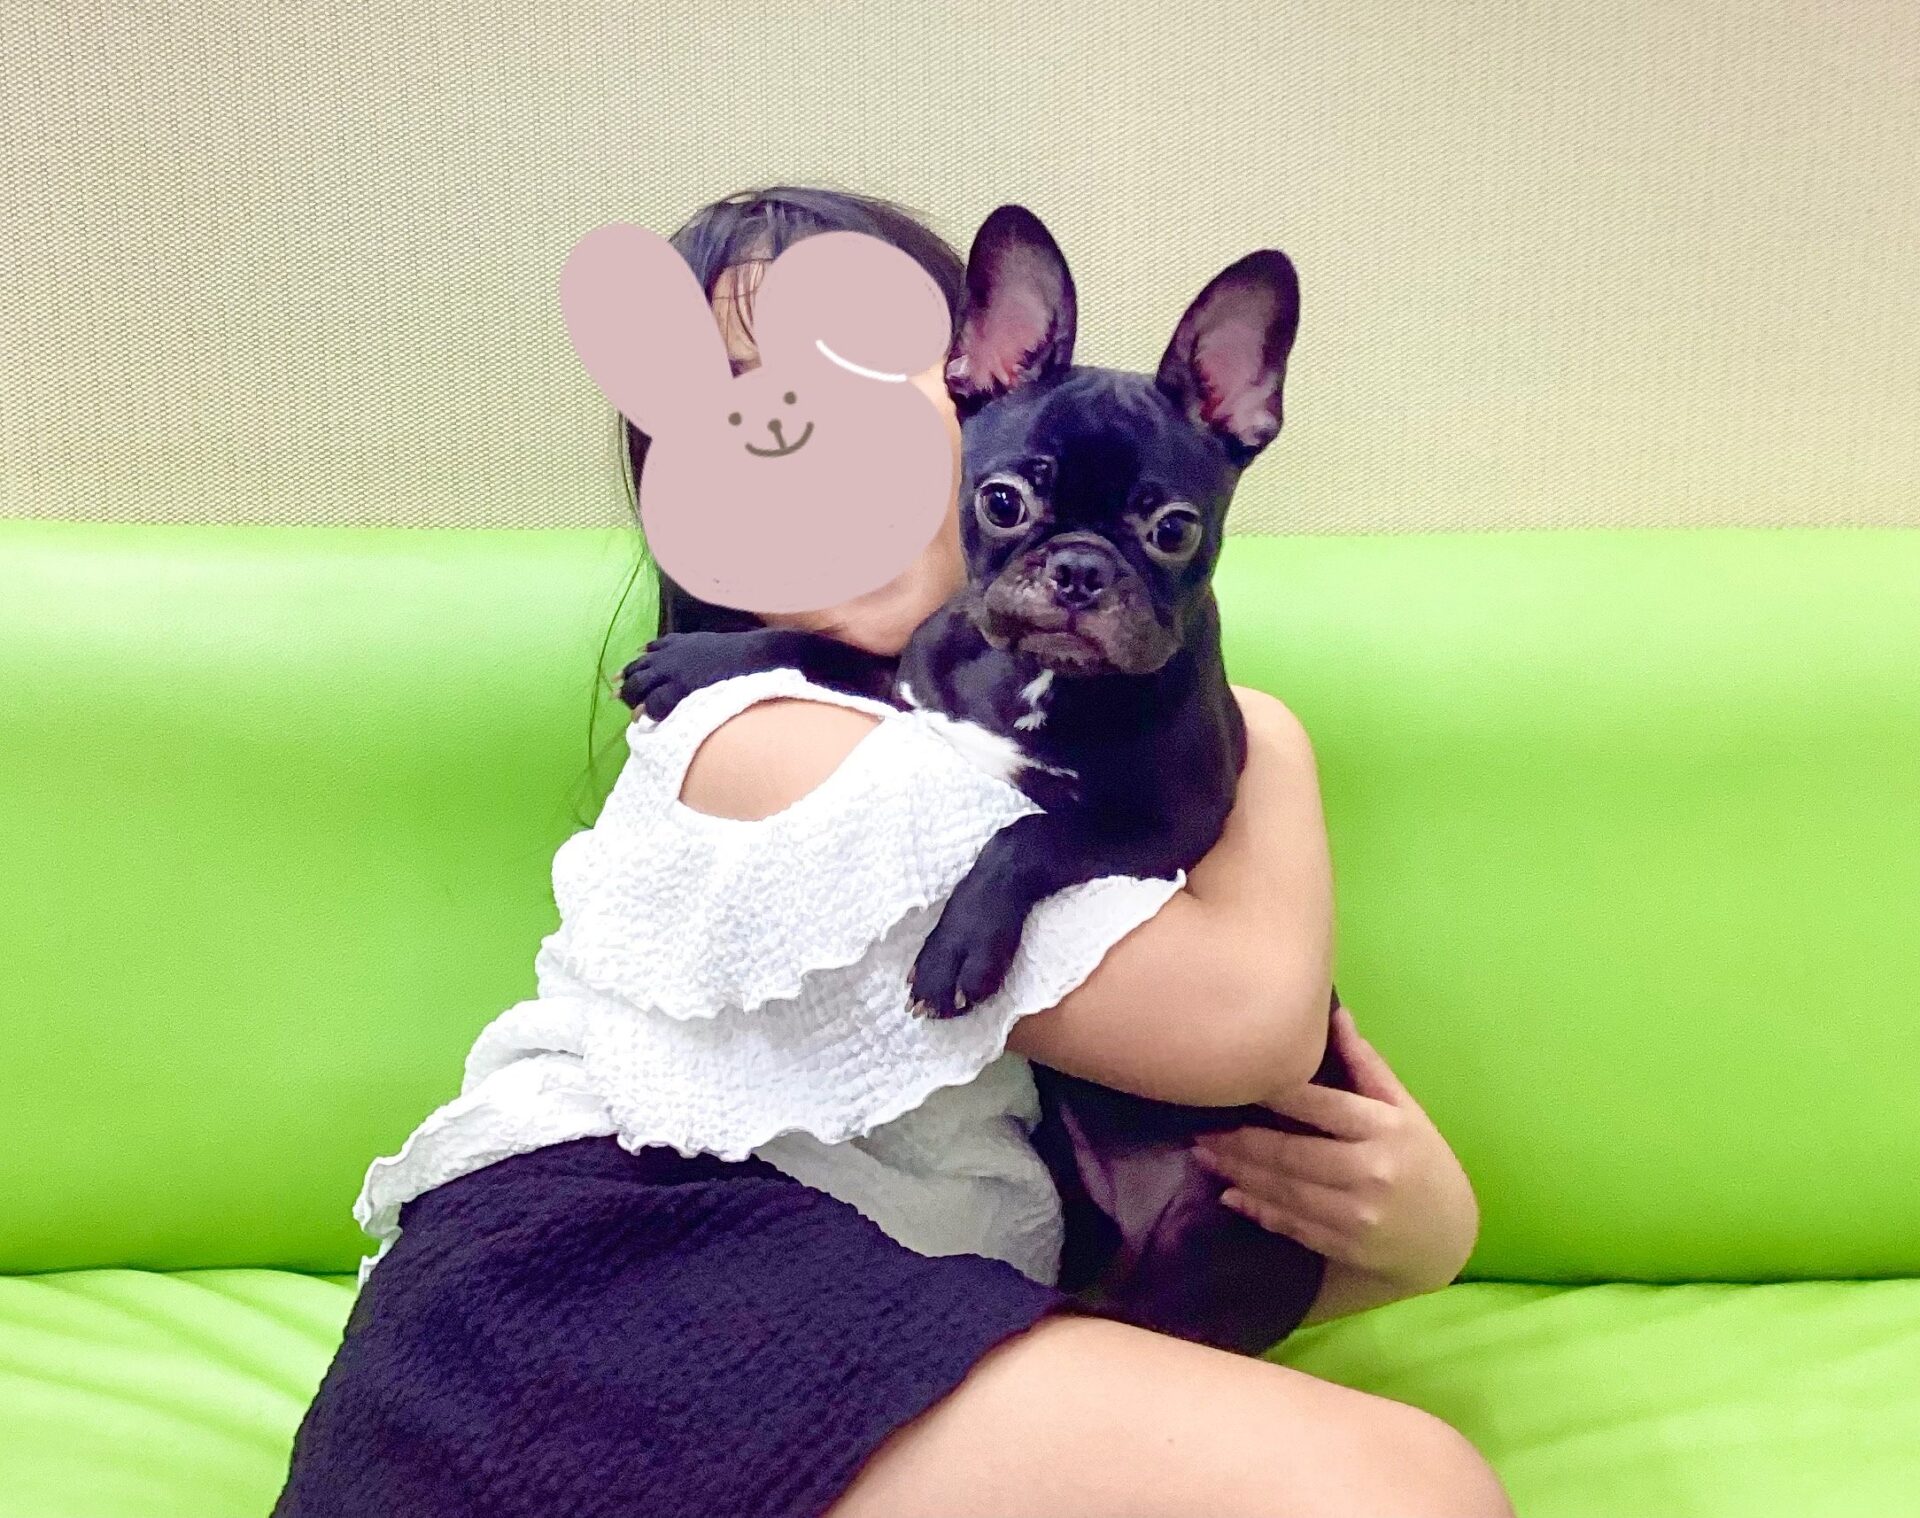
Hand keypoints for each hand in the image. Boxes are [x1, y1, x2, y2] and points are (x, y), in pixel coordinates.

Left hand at [1190, 1005, 1478, 1291]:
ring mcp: (1356, 1215)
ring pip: (1283, 1191)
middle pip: (1290, 1153)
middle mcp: (1370, 1172)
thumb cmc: (1422, 1160)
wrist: (1448, 1239)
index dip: (1272, 1092)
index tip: (1233, 1079)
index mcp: (1384, 1129)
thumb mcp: (1404, 1109)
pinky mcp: (1344, 1246)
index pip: (1319, 1105)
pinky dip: (1256, 1209)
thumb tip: (1334, 1013)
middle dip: (1238, 1141)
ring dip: (1237, 1173)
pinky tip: (1228, 1194)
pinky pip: (1290, 1225)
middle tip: (1198, 1126)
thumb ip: (1366, 1065)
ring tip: (1202, 1154)